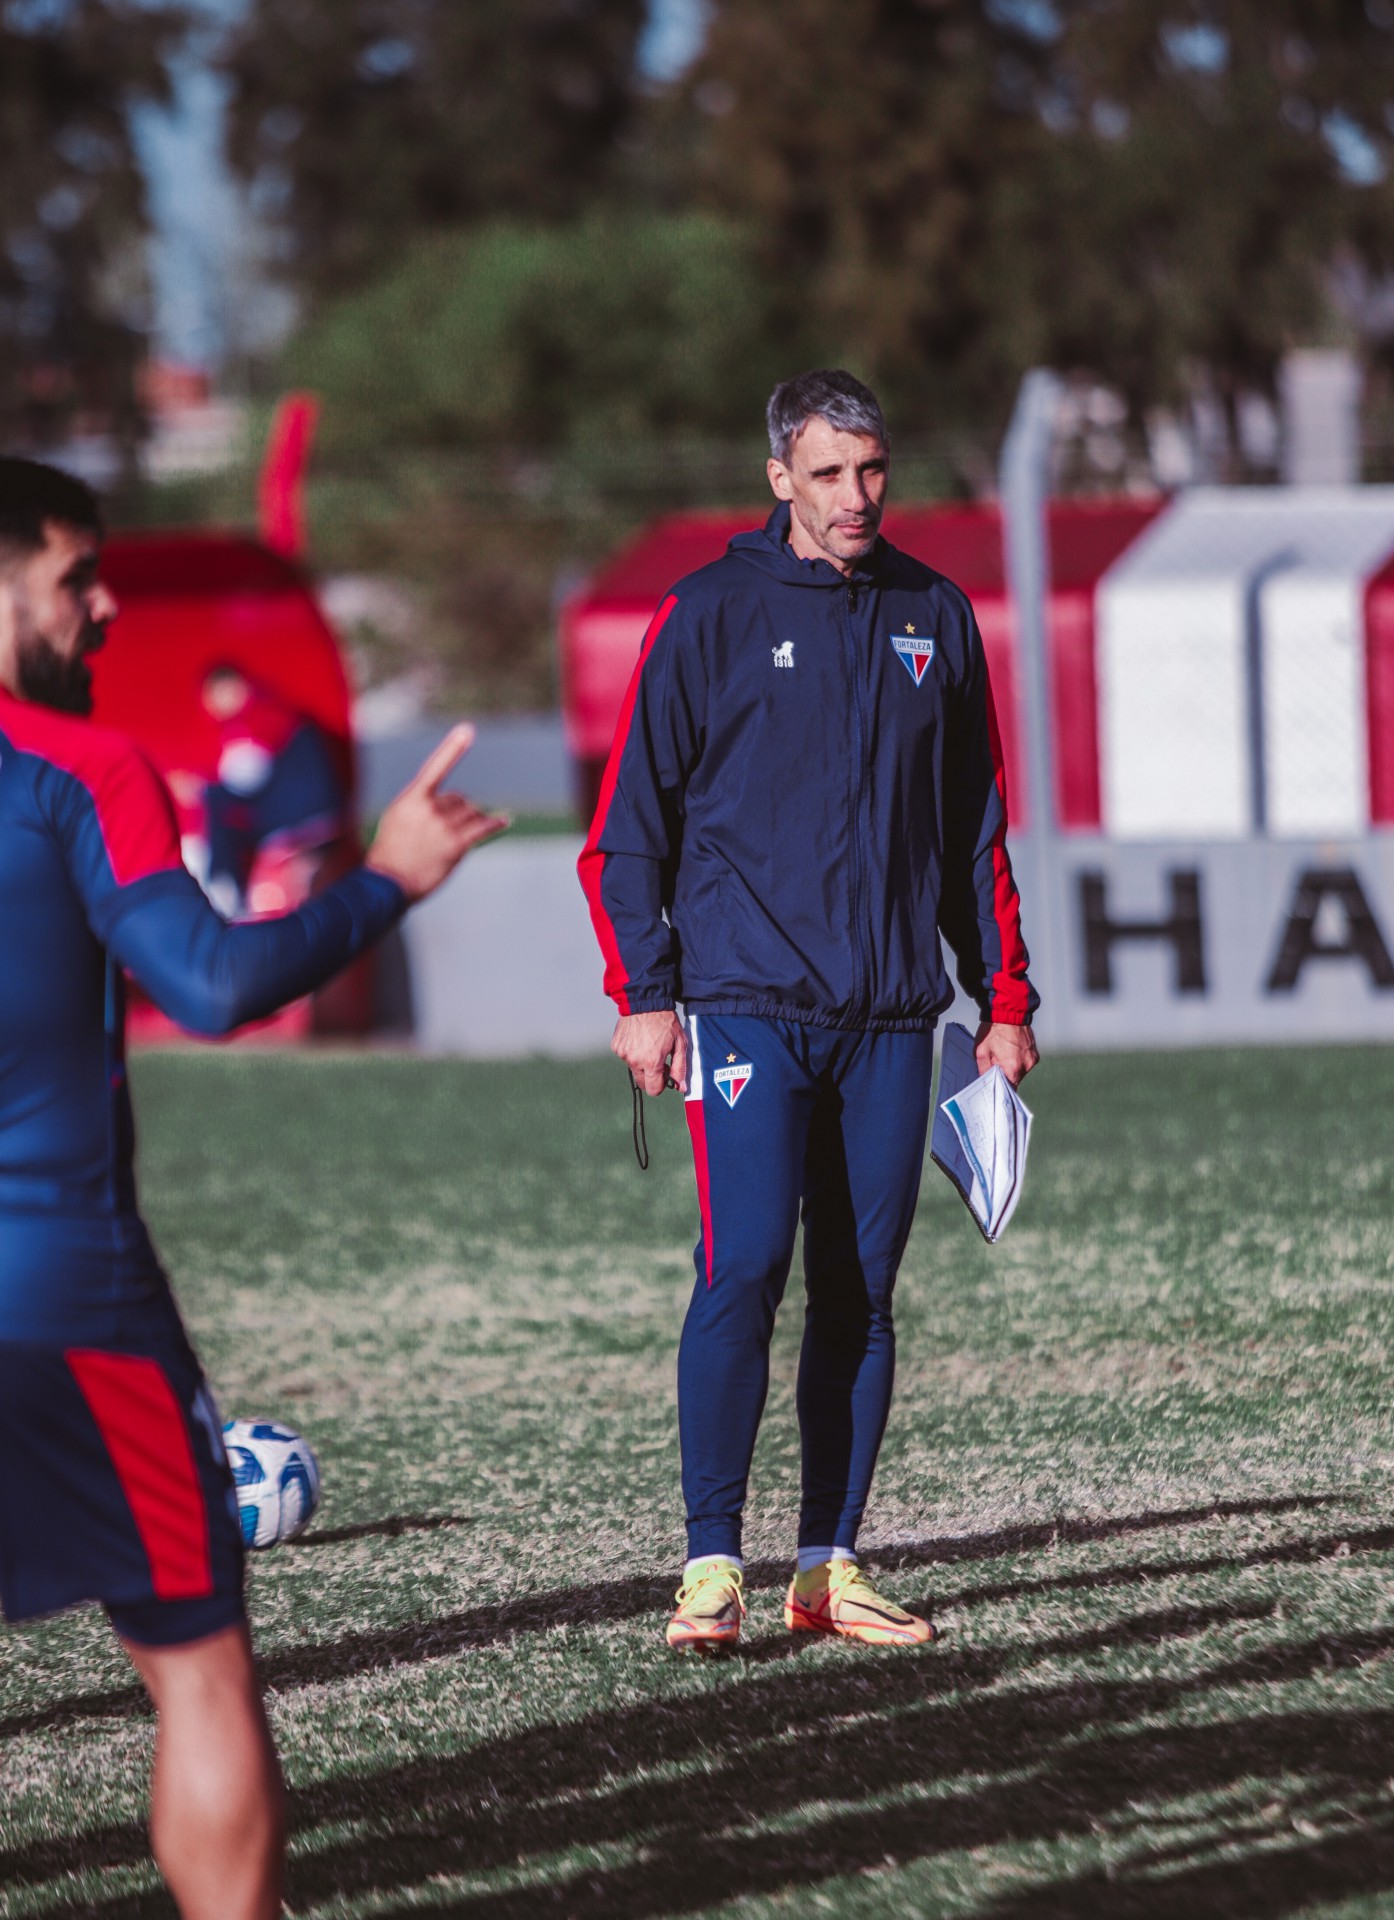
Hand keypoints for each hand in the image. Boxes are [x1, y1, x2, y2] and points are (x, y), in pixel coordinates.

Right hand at [366, 723, 508, 903]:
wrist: (386, 884)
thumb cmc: (390, 855)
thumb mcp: (397, 820)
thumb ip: (421, 807)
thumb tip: (455, 806)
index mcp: (411, 798)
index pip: (435, 768)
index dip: (453, 748)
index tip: (468, 730)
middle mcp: (429, 808)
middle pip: (460, 799)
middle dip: (457, 813)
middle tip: (441, 835)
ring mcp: (443, 825)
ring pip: (472, 814)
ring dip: (470, 823)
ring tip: (451, 842)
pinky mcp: (456, 843)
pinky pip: (483, 827)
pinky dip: (495, 823)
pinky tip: (504, 820)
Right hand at [612, 1009, 687, 1095]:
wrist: (645, 1002)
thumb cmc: (665, 1021)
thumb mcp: (680, 1044)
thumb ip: (680, 1068)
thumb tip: (681, 1087)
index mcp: (651, 1062)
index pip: (653, 1090)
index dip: (661, 1085)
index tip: (664, 1074)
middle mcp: (634, 1061)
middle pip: (641, 1082)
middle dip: (650, 1076)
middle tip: (657, 1060)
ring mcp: (623, 1054)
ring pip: (633, 1068)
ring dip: (640, 1062)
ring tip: (648, 1044)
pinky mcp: (616, 1046)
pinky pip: (625, 1056)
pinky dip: (632, 1052)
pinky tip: (638, 1039)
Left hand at [974, 1020, 1037, 1086]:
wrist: (1008, 1012)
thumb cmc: (994, 1030)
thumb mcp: (981, 1051)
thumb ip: (984, 1070)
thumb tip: (986, 1082)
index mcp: (1013, 1067)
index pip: (1008, 1088)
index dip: (1001, 1087)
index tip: (995, 1085)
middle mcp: (1026, 1065)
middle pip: (1015, 1080)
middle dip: (1005, 1075)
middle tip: (996, 1063)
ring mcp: (1032, 1058)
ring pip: (1020, 1071)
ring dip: (1012, 1067)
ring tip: (1004, 1053)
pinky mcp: (1035, 1053)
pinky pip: (1026, 1062)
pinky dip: (1018, 1059)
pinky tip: (1010, 1050)